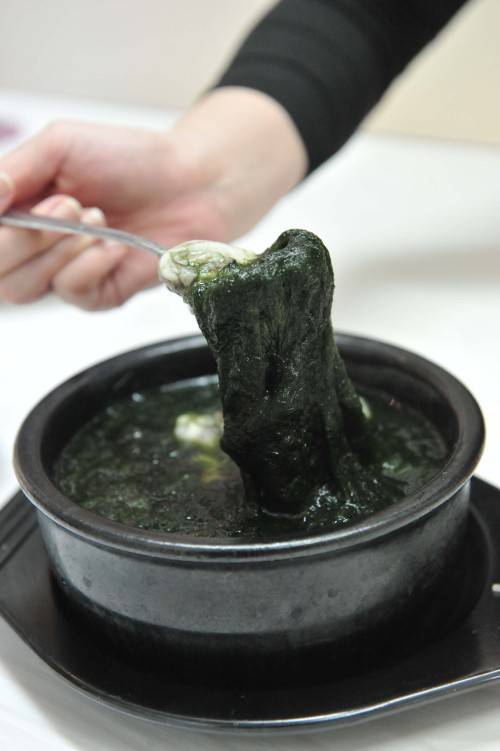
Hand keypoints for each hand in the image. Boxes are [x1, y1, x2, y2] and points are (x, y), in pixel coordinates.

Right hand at [0, 88, 306, 309]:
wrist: (190, 183)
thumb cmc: (131, 160)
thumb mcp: (61, 145)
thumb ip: (15, 170)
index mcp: (18, 208)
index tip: (12, 195)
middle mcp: (33, 246)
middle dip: (26, 238)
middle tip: (70, 205)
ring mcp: (63, 273)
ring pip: (24, 287)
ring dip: (61, 249)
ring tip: (98, 219)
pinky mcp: (97, 294)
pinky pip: (72, 292)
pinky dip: (92, 264)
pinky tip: (116, 244)